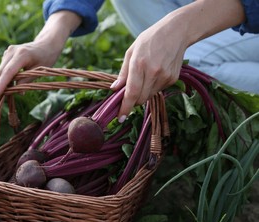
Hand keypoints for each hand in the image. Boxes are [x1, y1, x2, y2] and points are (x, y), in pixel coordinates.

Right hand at [0, 11, 80, 105]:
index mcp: (22, 54)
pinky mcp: (6, 56)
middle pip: (0, 73)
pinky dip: (0, 82)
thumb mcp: (40, 70)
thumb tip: (17, 92)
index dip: (1, 85)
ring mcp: (7, 53)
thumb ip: (28, 80)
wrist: (45, 44)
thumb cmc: (46, 57)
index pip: (8, 72)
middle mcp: (11, 52)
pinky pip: (2, 71)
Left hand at [110, 0, 245, 121]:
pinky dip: (153, 87)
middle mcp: (153, 72)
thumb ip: (123, 73)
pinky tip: (155, 73)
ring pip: (149, 96)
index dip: (125, 107)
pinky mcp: (172, 79)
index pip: (132, 93)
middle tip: (129, 93)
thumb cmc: (149, 40)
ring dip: (143, 93)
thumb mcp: (131, 51)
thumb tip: (115, 89)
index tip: (120, 118)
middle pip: (140, 99)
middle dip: (133, 100)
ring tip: (145, 76)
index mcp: (139, 64)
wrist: (176, 32)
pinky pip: (158, 91)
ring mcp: (165, 77)